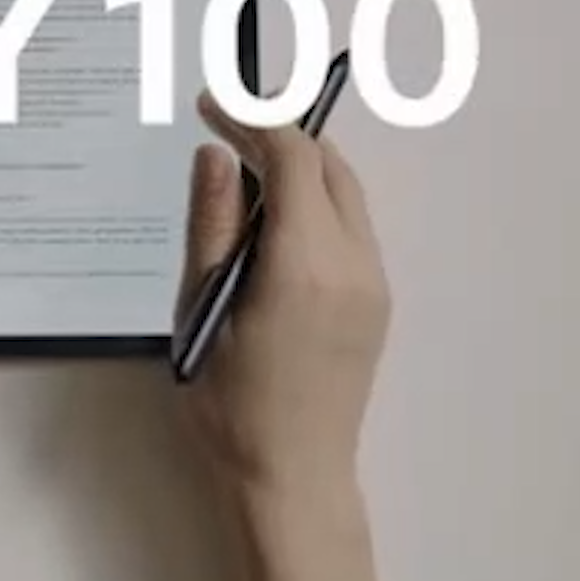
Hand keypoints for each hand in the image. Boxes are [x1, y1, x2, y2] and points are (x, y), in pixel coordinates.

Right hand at [177, 91, 389, 579]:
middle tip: (225, 124)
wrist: (291, 476)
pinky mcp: (378, 301)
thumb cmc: (232, 404)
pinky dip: (316, 201)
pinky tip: (273, 220)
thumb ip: (212, 224)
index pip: (291, 155)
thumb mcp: (201, 308)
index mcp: (305, 263)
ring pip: (345, 192)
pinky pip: (352, 226)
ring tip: (243, 170)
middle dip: (280, 132)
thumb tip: (216, 155)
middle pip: (329, 164)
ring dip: (301, 166)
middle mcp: (353, 264)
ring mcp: (374, 282)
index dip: (250, 116)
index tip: (211, 104)